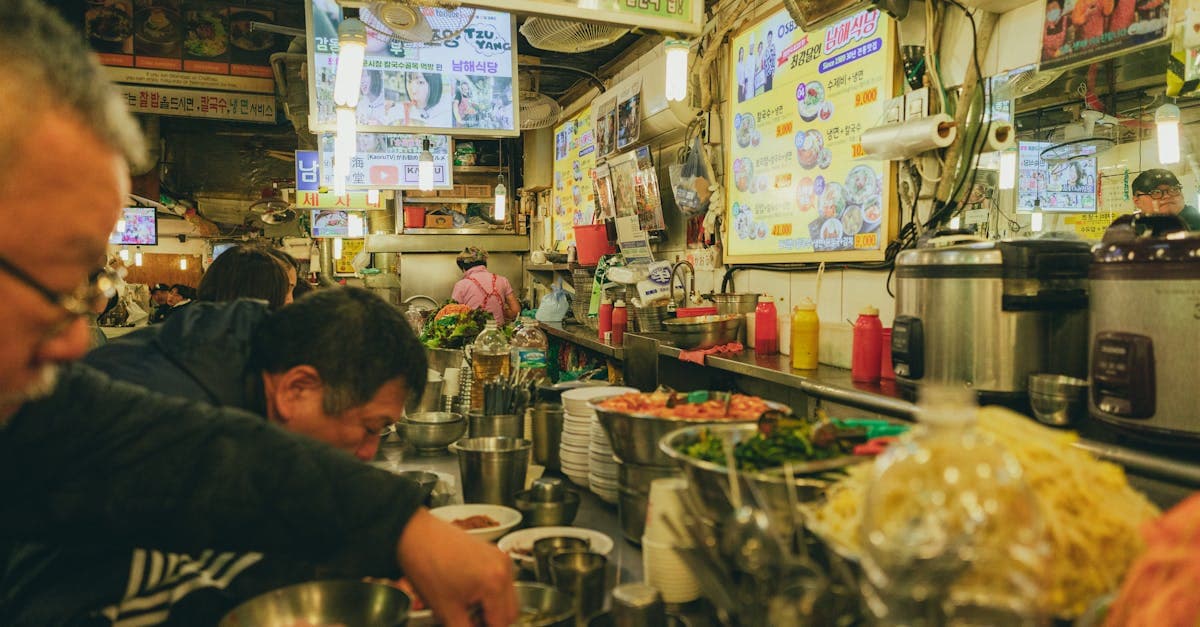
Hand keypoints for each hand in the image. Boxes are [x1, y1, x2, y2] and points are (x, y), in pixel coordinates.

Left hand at [396, 508, 517, 625]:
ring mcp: (499, 557)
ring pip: (507, 597)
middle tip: (470, 622)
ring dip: (491, 608)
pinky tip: (467, 593)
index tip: (471, 626)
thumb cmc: (426, 566)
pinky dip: (489, 592)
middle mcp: (503, 567)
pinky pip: (500, 580)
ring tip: (466, 607)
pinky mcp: (492, 552)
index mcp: (495, 583)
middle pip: (510, 612)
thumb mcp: (446, 611)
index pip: (502, 623)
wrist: (414, 535)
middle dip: (492, 621)